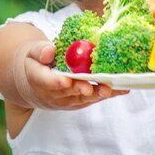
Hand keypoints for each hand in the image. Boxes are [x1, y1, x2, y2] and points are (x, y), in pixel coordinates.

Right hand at [13, 41, 128, 109]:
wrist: (36, 84)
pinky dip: (108, 95)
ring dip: (97, 94)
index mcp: (39, 79)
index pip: (48, 82)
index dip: (57, 82)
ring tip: (110, 89)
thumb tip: (49, 51)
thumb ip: (41, 51)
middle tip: (90, 87)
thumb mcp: (33, 53)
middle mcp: (53, 94)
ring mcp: (67, 100)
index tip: (66, 81)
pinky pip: (94, 99)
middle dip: (81, 89)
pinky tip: (122, 90)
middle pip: (69, 92)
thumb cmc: (38, 63)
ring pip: (83, 98)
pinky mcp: (79, 102)